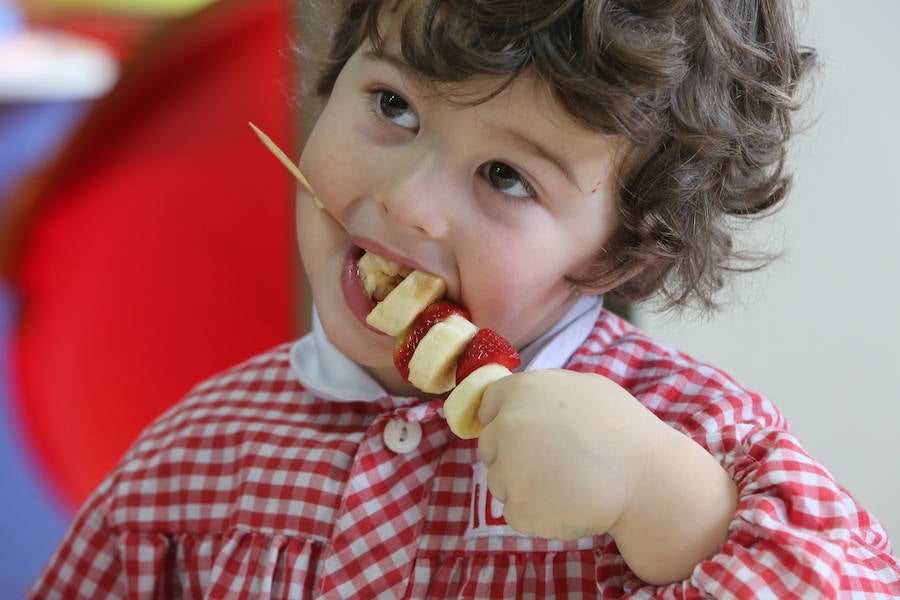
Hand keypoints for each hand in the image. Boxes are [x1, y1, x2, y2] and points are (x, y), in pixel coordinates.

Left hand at [477, 369, 666, 540]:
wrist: (647, 478)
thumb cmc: (624, 429)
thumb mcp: (584, 386)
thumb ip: (543, 391)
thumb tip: (519, 400)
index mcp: (523, 391)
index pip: (488, 405)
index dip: (503, 419)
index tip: (523, 434)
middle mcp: (508, 425)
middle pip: (490, 446)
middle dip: (512, 455)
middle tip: (552, 464)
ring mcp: (509, 468)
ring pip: (499, 481)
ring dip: (522, 486)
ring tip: (565, 484)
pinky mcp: (518, 507)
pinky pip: (515, 511)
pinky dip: (535, 514)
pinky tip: (565, 505)